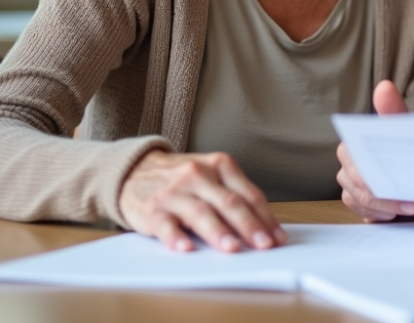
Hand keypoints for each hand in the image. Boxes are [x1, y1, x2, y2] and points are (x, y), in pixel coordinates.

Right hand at [119, 150, 287, 252]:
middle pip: (229, 202)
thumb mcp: (211, 175)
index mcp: (219, 165)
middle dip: (249, 225)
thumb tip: (264, 227)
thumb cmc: (182, 178)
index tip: (278, 237)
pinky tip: (185, 248)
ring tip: (232, 248)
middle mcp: (198, 175)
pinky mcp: (152, 209)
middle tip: (264, 244)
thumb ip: (234, 195)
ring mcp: (174, 192)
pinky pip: (166, 224)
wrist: (134, 169)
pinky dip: (176, 237)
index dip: (266, 217)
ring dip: (218, 232)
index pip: (248, 194)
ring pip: (201, 212)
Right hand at [337, 80, 413, 221]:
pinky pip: (364, 213)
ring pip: (363, 202)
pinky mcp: (358, 204)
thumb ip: (393, 110)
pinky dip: (382, 215)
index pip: (356, 165)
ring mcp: (349, 187)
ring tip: (413, 208)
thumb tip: (384, 86)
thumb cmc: (405, 144)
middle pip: (360, 186)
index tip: (399, 185)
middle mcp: (345, 166)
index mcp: (350, 145)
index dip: (376, 177)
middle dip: (387, 196)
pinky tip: (399, 214)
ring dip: (388, 208)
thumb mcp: (403, 127)